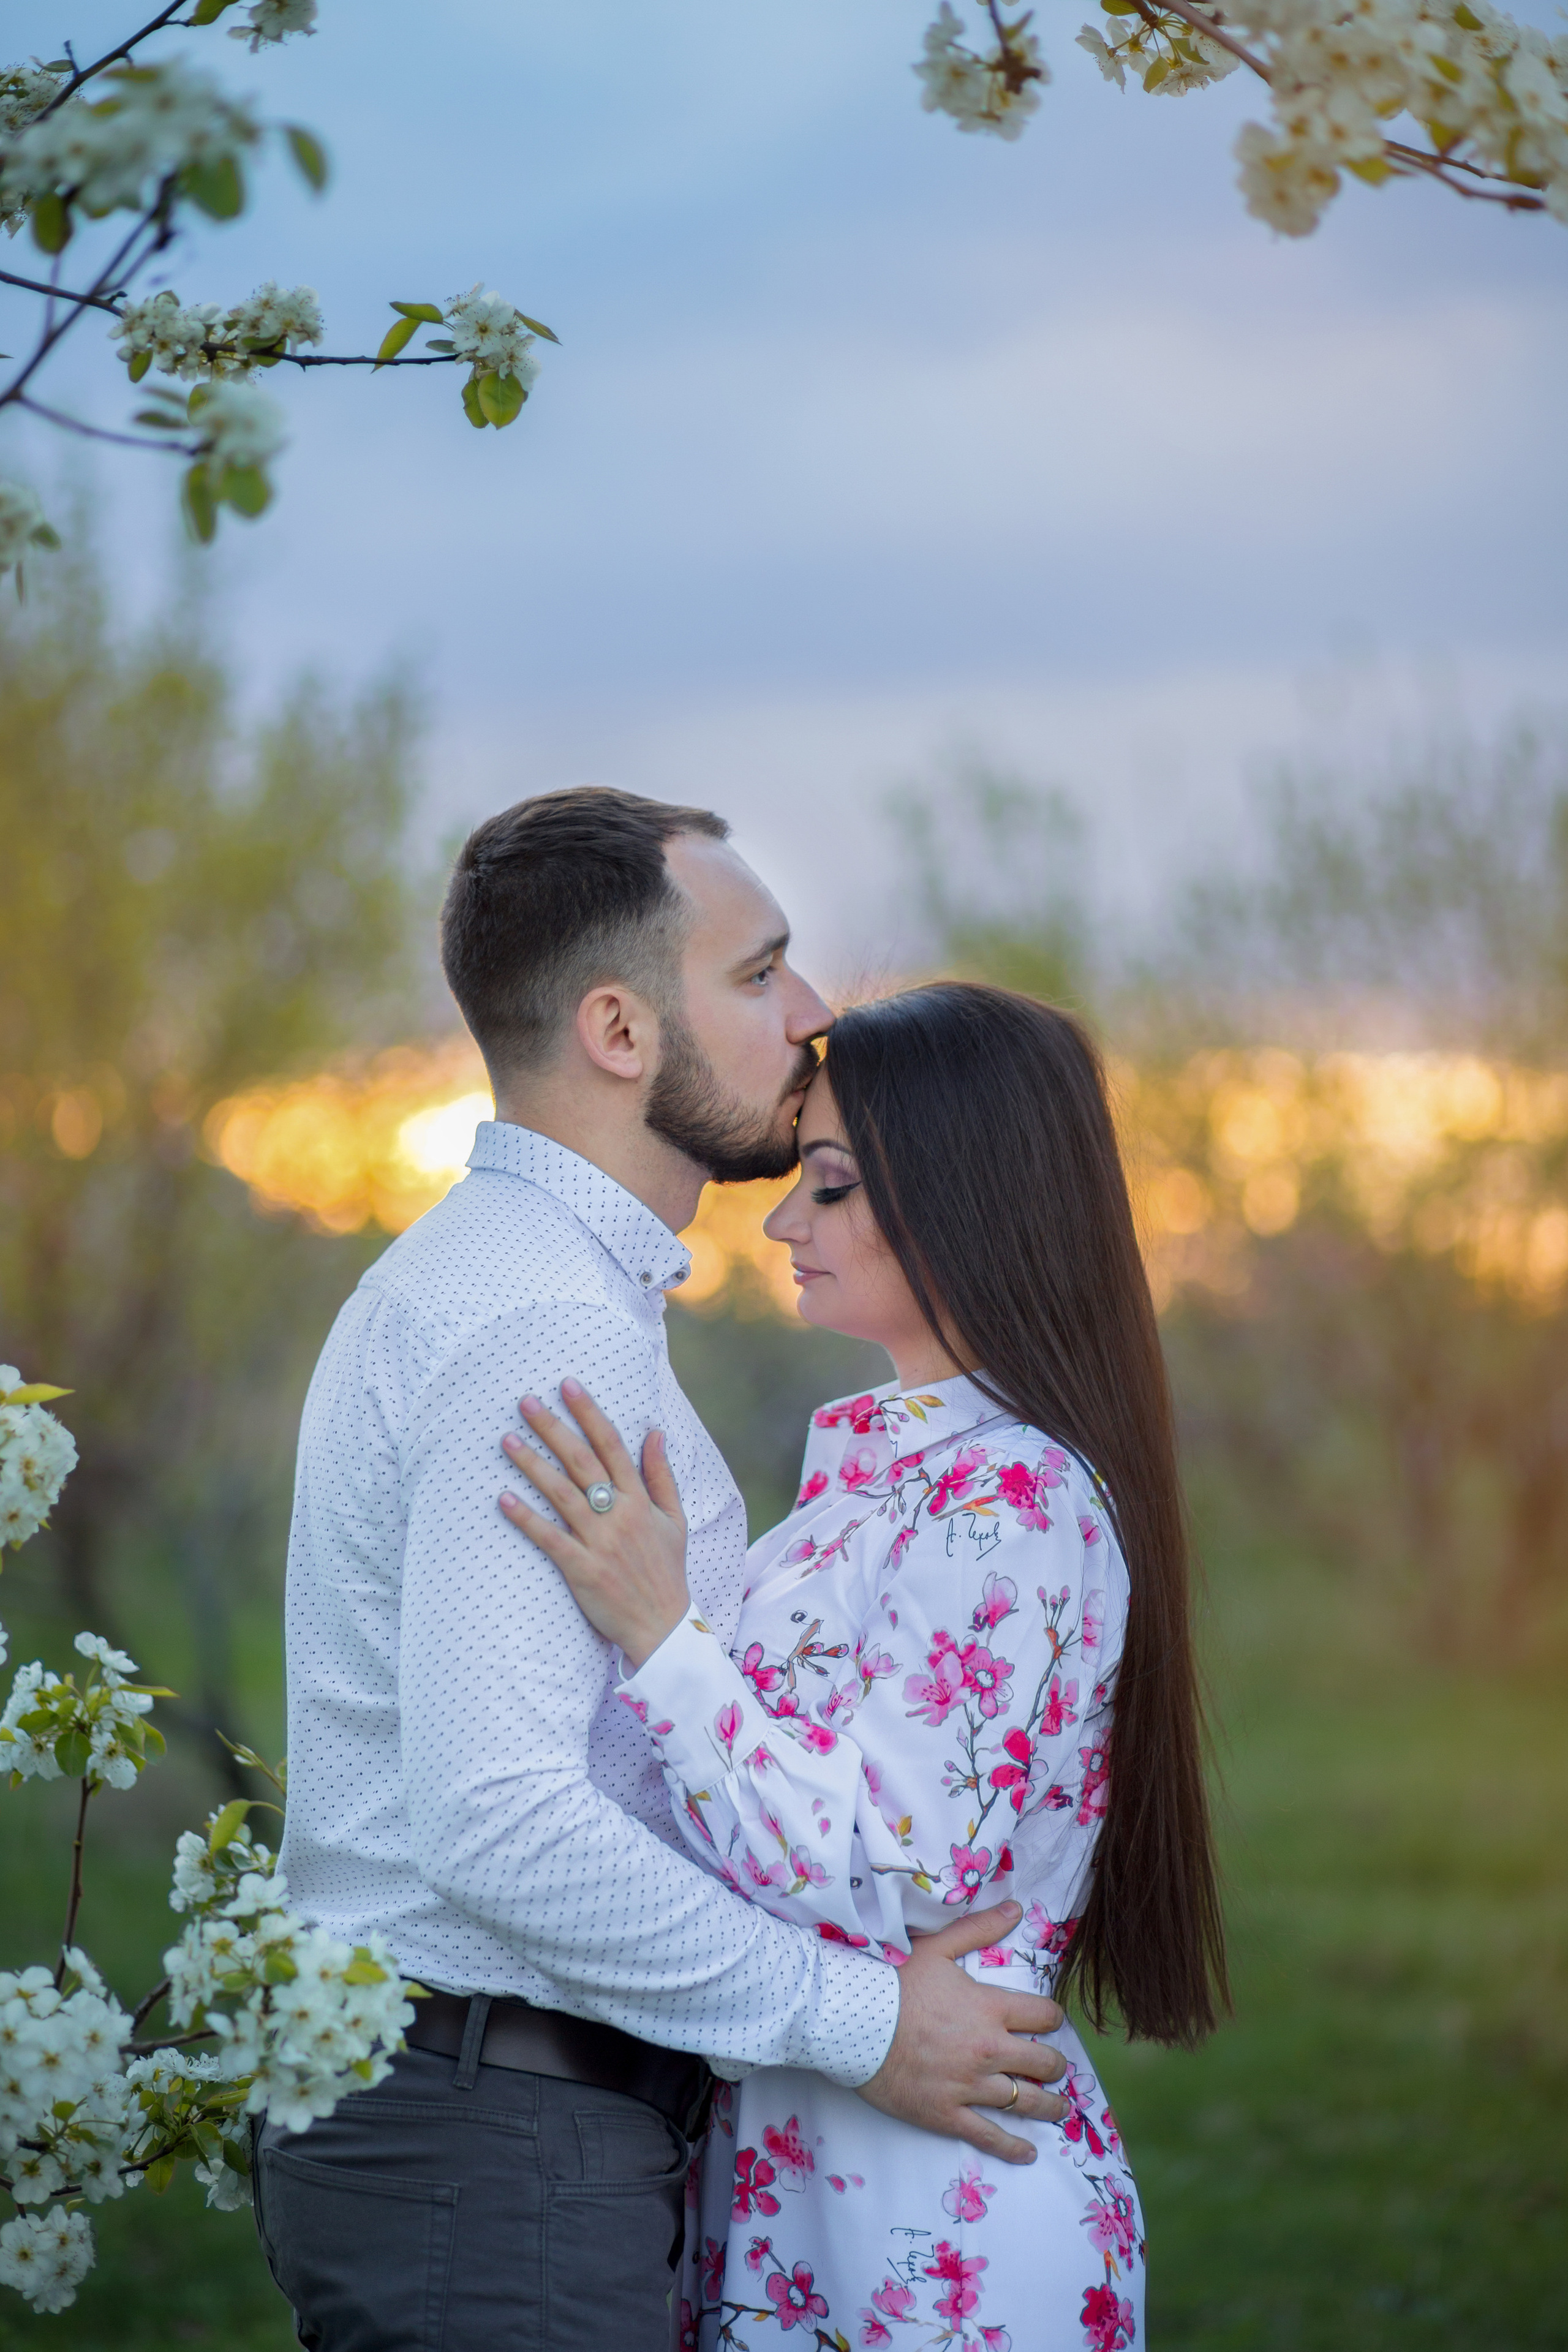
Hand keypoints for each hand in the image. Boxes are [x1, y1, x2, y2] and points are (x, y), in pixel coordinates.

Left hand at [499, 1382, 690, 1668]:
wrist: (663, 1626)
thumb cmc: (667, 1572)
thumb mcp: (675, 1520)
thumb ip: (662, 1476)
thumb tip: (655, 1432)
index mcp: (641, 1500)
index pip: (612, 1445)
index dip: (589, 1413)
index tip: (568, 1385)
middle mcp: (620, 1514)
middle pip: (581, 1461)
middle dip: (553, 1427)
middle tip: (525, 1401)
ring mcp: (600, 1542)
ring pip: (561, 1494)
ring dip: (532, 1464)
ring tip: (506, 1440)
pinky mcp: (582, 1570)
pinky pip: (550, 1538)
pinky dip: (526, 1519)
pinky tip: (503, 1499)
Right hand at [856, 1902, 1070, 2163]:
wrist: (852, 2021)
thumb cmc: (893, 1982)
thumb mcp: (936, 1947)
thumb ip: (978, 1928)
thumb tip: (1015, 1908)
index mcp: (989, 2009)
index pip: (1043, 2016)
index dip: (1052, 2019)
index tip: (1050, 2022)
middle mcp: (988, 2049)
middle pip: (1042, 2062)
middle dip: (1054, 2065)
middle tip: (1055, 2067)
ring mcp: (969, 2086)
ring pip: (1024, 2102)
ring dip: (1048, 2106)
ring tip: (1059, 2109)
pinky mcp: (947, 2114)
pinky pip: (989, 2136)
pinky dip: (1013, 2148)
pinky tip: (1028, 2153)